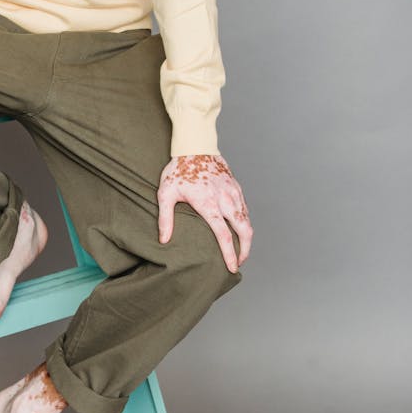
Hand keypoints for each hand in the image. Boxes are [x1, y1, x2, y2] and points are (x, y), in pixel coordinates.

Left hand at [157, 155, 252, 272]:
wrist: (195, 145)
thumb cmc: (178, 169)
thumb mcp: (165, 193)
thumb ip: (165, 218)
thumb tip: (164, 240)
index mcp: (208, 204)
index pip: (224, 235)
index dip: (230, 254)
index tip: (232, 267)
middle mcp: (225, 200)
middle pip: (244, 230)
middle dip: (245, 250)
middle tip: (239, 262)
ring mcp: (233, 192)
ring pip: (247, 220)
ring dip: (246, 237)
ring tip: (240, 250)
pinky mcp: (236, 187)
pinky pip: (245, 209)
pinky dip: (245, 222)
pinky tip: (239, 229)